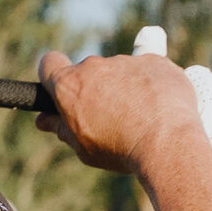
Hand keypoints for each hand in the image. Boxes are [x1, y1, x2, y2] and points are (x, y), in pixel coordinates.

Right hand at [31, 47, 201, 176]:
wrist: (166, 143)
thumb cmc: (120, 150)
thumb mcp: (83, 147)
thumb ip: (62, 128)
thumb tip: (45, 120)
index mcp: (69, 85)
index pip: (49, 64)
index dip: (54, 75)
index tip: (63, 90)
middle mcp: (94, 66)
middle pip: (88, 71)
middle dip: (95, 89)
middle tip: (109, 116)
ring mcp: (125, 61)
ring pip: (120, 71)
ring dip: (124, 87)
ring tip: (141, 117)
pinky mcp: (154, 60)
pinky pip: (148, 69)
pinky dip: (151, 84)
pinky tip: (160, 108)